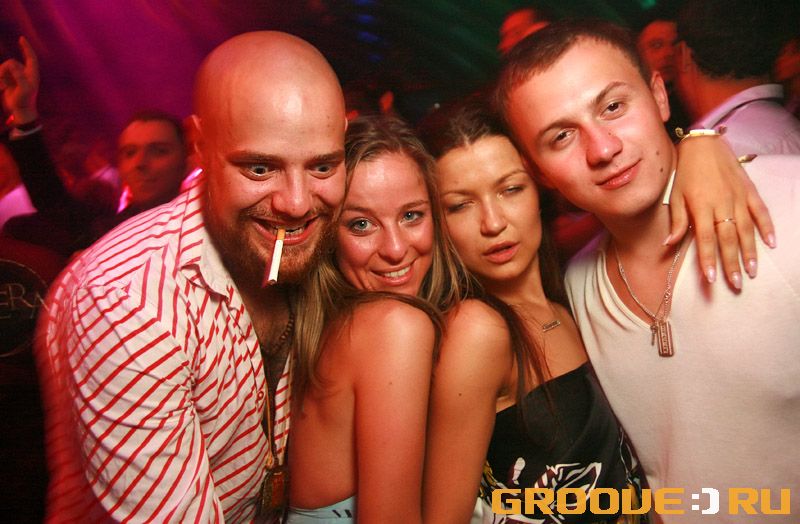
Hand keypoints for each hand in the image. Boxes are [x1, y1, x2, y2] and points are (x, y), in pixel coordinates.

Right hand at [0, 36, 39, 123]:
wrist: (20, 111)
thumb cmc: (24, 100)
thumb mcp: (24, 89)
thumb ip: (19, 76)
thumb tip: (13, 64)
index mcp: (32, 73)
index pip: (31, 57)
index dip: (26, 47)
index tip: (21, 38)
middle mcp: (25, 73)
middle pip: (11, 63)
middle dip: (4, 70)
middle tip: (4, 83)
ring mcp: (16, 76)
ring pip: (4, 68)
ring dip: (1, 76)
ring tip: (2, 87)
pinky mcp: (10, 81)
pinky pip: (1, 74)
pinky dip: (0, 80)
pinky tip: (1, 88)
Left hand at [667, 136, 774, 290]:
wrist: (703, 143)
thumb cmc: (685, 171)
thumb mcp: (675, 195)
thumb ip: (676, 220)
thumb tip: (668, 244)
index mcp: (701, 206)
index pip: (705, 239)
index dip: (709, 260)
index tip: (711, 279)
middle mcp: (721, 204)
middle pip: (728, 239)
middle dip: (732, 263)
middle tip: (736, 284)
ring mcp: (738, 197)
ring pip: (746, 229)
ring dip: (750, 251)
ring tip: (753, 271)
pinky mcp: (749, 190)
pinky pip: (761, 211)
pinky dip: (766, 227)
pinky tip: (771, 243)